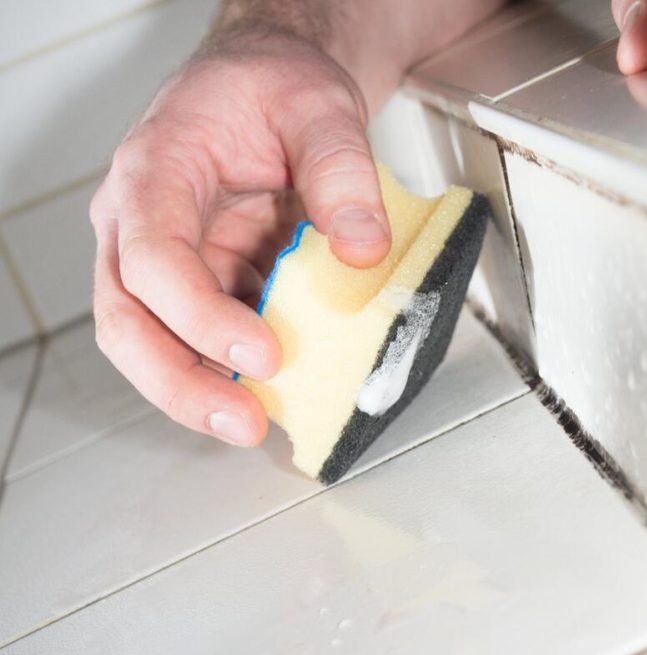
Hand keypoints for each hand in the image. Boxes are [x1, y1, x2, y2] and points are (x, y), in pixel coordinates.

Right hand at [91, 30, 391, 446]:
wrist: (271, 84)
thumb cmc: (277, 87)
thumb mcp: (320, 107)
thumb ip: (342, 172)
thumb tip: (364, 250)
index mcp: (156, 170)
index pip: (151, 255)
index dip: (198, 314)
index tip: (262, 352)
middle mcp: (141, 221)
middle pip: (128, 318)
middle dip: (180, 382)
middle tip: (245, 424)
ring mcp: (167, 257)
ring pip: (153, 341)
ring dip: (201, 390)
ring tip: (260, 424)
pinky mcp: (201, 281)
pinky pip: (202, 336)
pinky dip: (233, 370)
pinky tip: (279, 392)